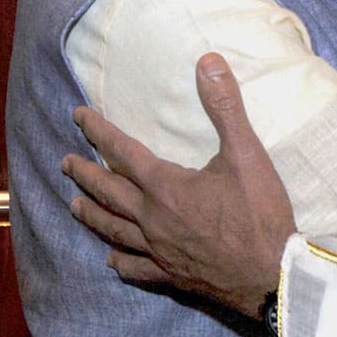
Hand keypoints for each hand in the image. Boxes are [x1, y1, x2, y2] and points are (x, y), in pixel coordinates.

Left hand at [62, 52, 295, 317]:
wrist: (270, 273)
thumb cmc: (259, 212)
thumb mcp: (247, 153)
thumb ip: (226, 107)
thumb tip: (208, 61)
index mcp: (166, 186)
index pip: (123, 152)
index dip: (99, 131)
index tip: (78, 116)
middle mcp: (153, 218)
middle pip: (108, 192)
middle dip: (85, 173)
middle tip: (66, 162)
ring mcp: (159, 250)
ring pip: (113, 229)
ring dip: (91, 214)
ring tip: (73, 205)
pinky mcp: (171, 275)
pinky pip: (135, 267)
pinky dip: (119, 260)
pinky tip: (111, 259)